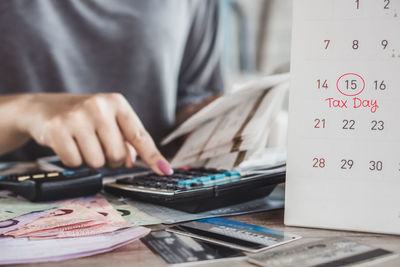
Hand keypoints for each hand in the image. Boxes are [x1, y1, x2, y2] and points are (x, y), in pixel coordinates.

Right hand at [16, 93, 172, 174]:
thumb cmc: (83, 117)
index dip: (153, 156)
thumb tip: (134, 162)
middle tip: (99, 147)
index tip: (166, 171)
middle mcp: (99, 106)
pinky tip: (67, 144)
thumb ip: (125, 140)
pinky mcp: (57, 129)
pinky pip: (75, 162)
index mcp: (116, 102)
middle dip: (110, 159)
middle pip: (118, 155)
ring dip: (91, 160)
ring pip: (97, 162)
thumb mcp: (108, 121)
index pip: (139, 135)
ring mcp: (77, 116)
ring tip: (82, 143)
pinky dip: (72, 160)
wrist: (42, 107)